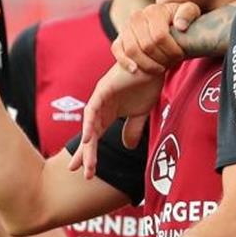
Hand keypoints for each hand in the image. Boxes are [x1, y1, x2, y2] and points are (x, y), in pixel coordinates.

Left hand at [69, 63, 163, 179]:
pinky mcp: (103, 89)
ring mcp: (100, 98)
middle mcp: (100, 107)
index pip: (95, 137)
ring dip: (87, 145)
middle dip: (85, 154)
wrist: (154, 63)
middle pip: (89, 135)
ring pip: (89, 126)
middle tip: (81, 173)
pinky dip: (89, 124)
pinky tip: (87, 138)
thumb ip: (133, 129)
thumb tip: (128, 146)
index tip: (87, 173)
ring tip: (85, 163)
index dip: (90, 154)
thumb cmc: (147, 83)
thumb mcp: (141, 113)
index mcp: (108, 113)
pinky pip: (92, 109)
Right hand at [112, 2, 200, 74]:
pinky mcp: (119, 39)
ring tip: (160, 68)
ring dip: (148, 64)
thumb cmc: (179, 19)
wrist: (164, 23)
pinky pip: (118, 52)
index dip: (171, 51)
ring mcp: (125, 28)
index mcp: (154, 11)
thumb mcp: (190, 12)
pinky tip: (136, 70)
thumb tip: (180, 26)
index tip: (180, 55)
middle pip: (147, 46)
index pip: (160, 36)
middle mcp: (136, 17)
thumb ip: (188, 13)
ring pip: (132, 51)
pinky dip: (125, 62)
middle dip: (162, 59)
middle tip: (171, 63)